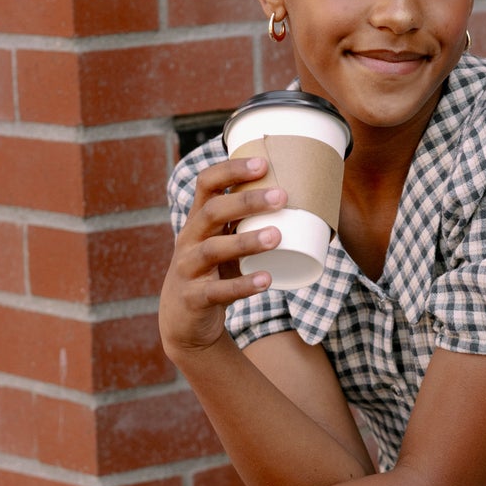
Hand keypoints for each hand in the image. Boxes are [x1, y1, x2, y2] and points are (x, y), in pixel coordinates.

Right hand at [159, 155, 286, 357]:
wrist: (184, 323)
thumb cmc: (214, 274)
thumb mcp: (225, 245)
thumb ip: (248, 225)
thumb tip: (302, 203)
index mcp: (197, 221)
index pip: (206, 184)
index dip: (231, 170)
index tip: (263, 163)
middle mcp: (189, 240)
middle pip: (212, 212)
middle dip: (246, 201)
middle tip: (282, 196)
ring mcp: (188, 270)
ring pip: (214, 250)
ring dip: (246, 241)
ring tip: (277, 236)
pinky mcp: (194, 299)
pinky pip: (218, 291)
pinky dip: (243, 285)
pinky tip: (266, 279)